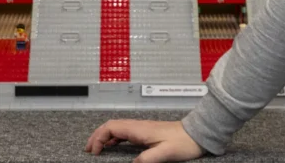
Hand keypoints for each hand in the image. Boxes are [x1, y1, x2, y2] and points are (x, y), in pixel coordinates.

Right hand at [84, 119, 204, 161]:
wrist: (196, 134)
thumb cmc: (183, 142)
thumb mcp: (165, 153)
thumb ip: (147, 159)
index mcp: (139, 129)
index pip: (111, 128)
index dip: (98, 138)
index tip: (94, 152)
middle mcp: (138, 126)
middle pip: (110, 126)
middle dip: (96, 136)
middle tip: (88, 150)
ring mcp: (142, 128)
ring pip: (116, 128)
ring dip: (104, 137)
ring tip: (96, 148)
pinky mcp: (146, 133)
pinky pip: (124, 133)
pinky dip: (114, 138)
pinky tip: (113, 146)